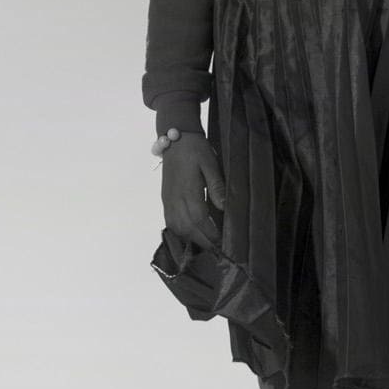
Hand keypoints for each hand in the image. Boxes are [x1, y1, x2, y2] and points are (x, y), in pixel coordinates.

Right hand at [158, 127, 223, 250]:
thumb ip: (216, 186)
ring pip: (177, 228)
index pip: (200, 220)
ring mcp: (167, 200)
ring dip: (190, 239)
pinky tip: (190, 236)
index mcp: (188, 192)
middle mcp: (175, 199)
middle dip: (202, 241)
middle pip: (187, 228)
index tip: (222, 245)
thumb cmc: (196, 149)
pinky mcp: (165, 199)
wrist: (175, 137)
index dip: (211, 234)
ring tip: (205, 246)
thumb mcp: (210, 164)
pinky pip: (170, 222)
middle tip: (217, 251)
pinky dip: (180, 232)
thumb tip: (224, 207)